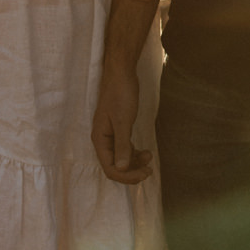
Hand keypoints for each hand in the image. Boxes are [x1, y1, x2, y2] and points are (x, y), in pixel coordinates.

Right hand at [91, 60, 152, 184]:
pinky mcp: (118, 128)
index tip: (144, 174)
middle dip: (132, 170)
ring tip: (149, 156)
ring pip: (121, 158)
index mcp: (100, 139)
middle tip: (149, 170)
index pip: (110, 168)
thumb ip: (121, 145)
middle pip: (115, 166)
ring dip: (135, 161)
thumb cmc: (120, 94)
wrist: (121, 73)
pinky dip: (134, 152)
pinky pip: (125, 148)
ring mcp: (110, 134)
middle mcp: (103, 139)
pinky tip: (145, 151)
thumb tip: (121, 168)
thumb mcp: (123, 121)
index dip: (126, 176)